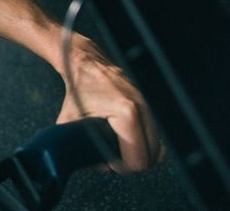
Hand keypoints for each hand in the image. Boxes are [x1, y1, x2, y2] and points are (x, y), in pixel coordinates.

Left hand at [56, 34, 164, 171]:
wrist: (84, 62)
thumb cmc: (77, 90)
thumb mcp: (70, 122)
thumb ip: (81, 147)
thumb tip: (100, 166)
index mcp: (127, 114)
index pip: (139, 158)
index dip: (124, 167)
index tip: (111, 164)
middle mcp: (143, 108)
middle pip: (153, 155)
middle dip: (134, 162)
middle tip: (116, 161)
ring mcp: (148, 104)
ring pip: (159, 144)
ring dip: (143, 152)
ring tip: (122, 151)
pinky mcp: (149, 102)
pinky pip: (156, 131)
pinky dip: (146, 140)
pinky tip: (129, 140)